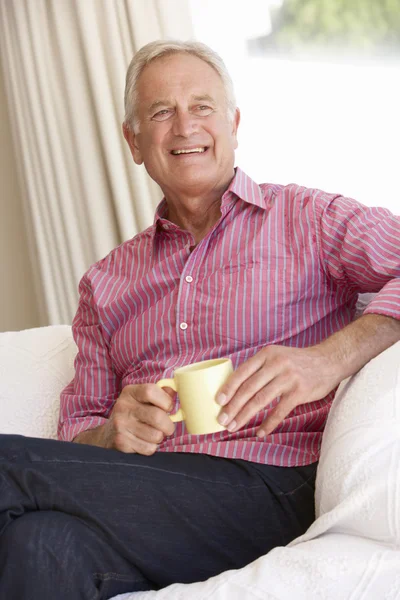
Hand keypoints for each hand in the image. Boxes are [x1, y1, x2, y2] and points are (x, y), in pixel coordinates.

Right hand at [100, 384, 175, 453]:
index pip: (151, 391)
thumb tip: (176, 389)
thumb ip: (161, 393)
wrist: (108, 435)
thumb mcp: (142, 399)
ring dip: (159, 437)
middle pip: (157, 416)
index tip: (168, 408)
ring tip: (153, 434)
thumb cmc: (133, 414)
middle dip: (168, 425)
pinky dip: (151, 447)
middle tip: (167, 427)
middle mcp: (123, 406)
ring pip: (155, 435)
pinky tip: (144, 442)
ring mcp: (120, 425)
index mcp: (130, 392)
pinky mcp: (121, 442)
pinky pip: (148, 448)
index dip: (166, 401)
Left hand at [216, 345, 342, 436]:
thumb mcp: (277, 356)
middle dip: (233, 406)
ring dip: (245, 416)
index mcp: (266, 355)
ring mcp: (288, 378)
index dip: (228, 387)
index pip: (242, 372)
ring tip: (234, 427)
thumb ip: (259, 368)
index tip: (218, 401)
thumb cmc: (298, 361)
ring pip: (261, 400)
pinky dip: (268, 423)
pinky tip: (260, 432)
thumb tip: (235, 386)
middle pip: (249, 388)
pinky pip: (280, 411)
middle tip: (222, 420)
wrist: (328, 361)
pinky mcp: (299, 392)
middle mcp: (276, 364)